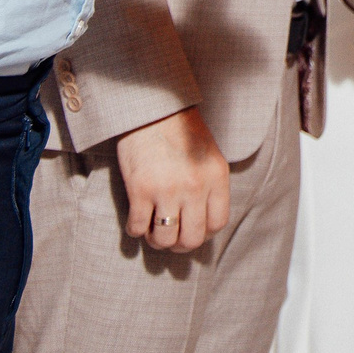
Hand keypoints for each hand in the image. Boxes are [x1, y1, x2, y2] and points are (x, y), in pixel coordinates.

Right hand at [114, 106, 228, 253]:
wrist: (152, 107)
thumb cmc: (180, 130)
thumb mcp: (207, 155)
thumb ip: (209, 184)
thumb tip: (203, 221)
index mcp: (216, 177)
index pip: (217, 223)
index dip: (204, 233)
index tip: (193, 231)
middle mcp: (195, 187)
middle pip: (192, 238)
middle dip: (180, 244)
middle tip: (170, 238)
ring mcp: (168, 190)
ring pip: (165, 238)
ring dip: (157, 240)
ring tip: (152, 231)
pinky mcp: (141, 189)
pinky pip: (139, 227)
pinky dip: (135, 230)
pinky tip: (135, 222)